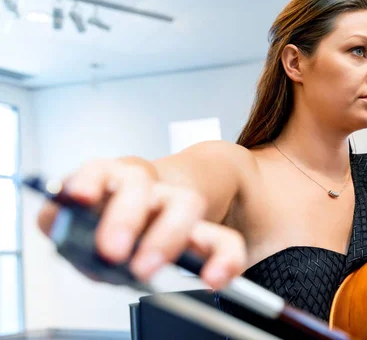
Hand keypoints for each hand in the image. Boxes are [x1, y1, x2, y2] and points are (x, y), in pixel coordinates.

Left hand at [36, 158, 245, 289]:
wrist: (165, 206)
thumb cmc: (117, 216)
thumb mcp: (83, 218)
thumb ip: (63, 222)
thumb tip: (59, 226)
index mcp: (114, 179)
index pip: (100, 169)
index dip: (88, 180)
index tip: (78, 197)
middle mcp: (149, 187)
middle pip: (140, 182)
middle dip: (125, 216)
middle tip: (112, 251)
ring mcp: (179, 206)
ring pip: (186, 203)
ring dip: (167, 237)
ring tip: (146, 269)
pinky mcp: (207, 231)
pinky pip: (226, 240)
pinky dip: (223, 259)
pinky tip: (212, 278)